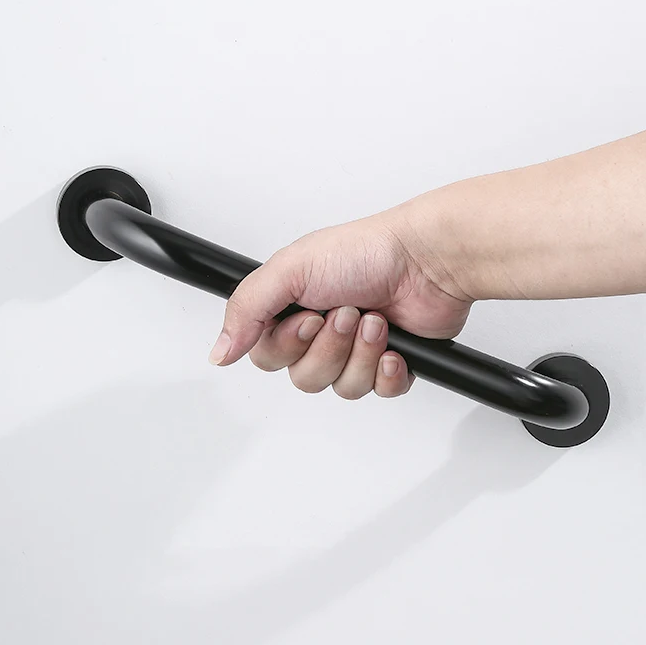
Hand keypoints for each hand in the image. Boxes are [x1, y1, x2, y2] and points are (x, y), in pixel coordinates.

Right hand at [208, 207, 473, 398]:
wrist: (426, 260)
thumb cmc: (367, 252)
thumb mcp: (290, 269)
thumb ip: (246, 310)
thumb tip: (218, 351)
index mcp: (294, 308)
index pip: (268, 356)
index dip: (288, 346)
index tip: (308, 317)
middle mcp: (323, 331)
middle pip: (304, 377)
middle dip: (329, 348)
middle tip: (347, 314)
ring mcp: (357, 348)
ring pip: (342, 387)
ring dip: (360, 354)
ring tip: (375, 320)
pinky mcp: (391, 362)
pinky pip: (379, 392)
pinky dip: (387, 371)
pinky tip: (394, 345)